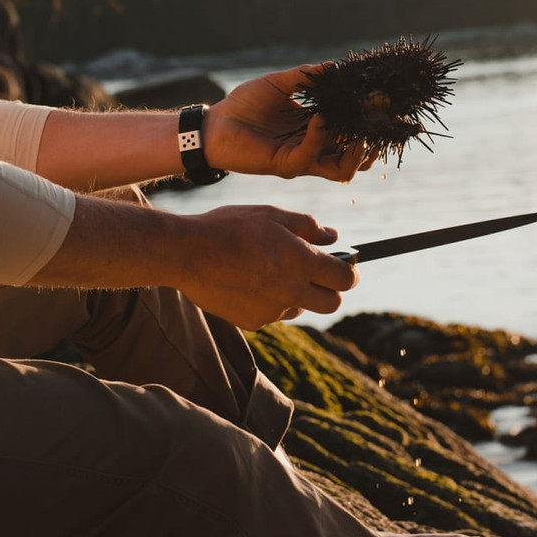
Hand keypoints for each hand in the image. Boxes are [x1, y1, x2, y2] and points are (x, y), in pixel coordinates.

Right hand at [174, 203, 358, 328]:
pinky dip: (268, 301)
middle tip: (317, 275)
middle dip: (330, 290)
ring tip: (268, 272)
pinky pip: (272, 314)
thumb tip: (332, 236)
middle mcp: (291, 291)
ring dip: (295, 294)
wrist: (186, 253)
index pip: (345, 279)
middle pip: (331, 303)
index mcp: (300, 261)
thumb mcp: (270, 214)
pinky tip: (247, 282)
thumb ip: (307, 226)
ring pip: (298, 308)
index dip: (350, 272)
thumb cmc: (228, 227)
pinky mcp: (252, 322)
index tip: (347, 267)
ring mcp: (271, 310)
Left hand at [203, 64, 376, 181]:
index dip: (369, 123)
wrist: (215, 122)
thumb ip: (307, 77)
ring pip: (341, 170)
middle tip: (379, 125)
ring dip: (355, 153)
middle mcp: (314, 147)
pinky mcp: (285, 164)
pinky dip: (319, 137)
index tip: (383, 106)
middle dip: (372, 144)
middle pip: (355, 157)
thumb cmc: (245, 104)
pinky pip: (311, 156)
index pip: (353, 133)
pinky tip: (319, 117)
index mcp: (317, 129)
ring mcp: (301, 159)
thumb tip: (334, 65)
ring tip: (360, 134)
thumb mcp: (280, 83)